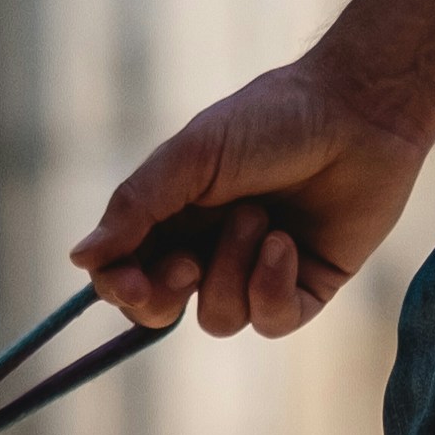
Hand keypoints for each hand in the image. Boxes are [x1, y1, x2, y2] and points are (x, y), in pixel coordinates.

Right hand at [74, 59, 434, 336]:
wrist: (356, 113)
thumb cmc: (270, 120)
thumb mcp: (191, 156)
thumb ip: (135, 207)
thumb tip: (78, 259)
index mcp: (172, 215)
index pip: (125, 274)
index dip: (120, 288)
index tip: (129, 279)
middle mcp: (209, 249)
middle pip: (161, 311)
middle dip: (165, 297)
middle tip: (188, 262)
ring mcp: (256, 273)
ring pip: (217, 318)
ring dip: (232, 269)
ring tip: (262, 218)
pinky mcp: (305, 289)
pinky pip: (269, 321)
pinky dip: (271, 284)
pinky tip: (287, 242)